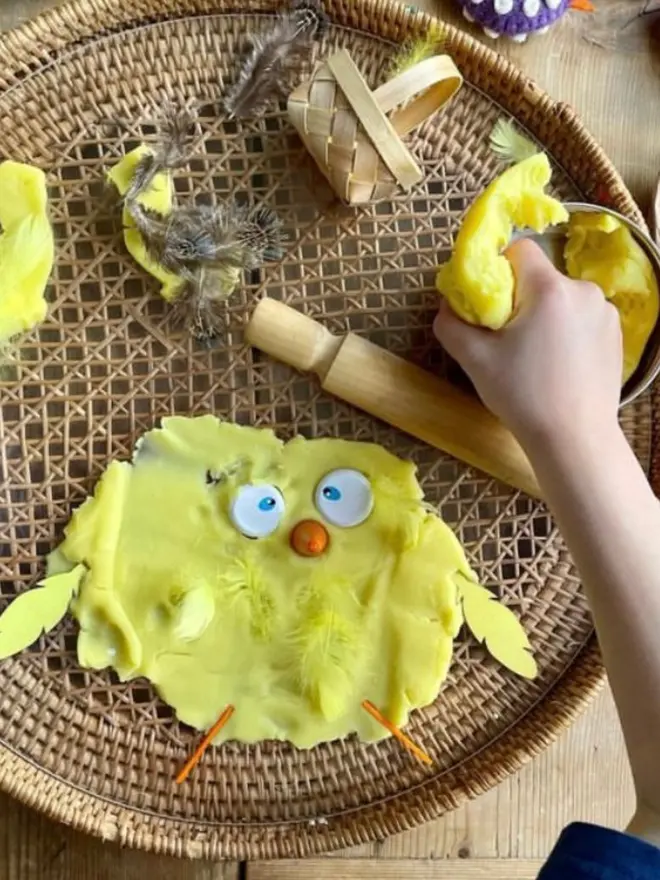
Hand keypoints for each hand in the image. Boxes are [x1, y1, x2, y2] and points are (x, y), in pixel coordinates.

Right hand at [433, 239, 622, 451]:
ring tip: (534, 356)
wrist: (573, 439)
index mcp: (549, 289)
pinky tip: (558, 364)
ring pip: (561, 298)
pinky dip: (566, 330)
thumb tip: (448, 304)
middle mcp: (583, 290)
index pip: (519, 249)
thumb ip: (452, 324)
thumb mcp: (474, 360)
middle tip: (507, 339)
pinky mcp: (616, 333)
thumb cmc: (522, 396)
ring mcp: (605, 311)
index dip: (498, 270)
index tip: (490, 305)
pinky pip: (580, 317)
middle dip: (520, 298)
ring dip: (544, 315)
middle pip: (540, 276)